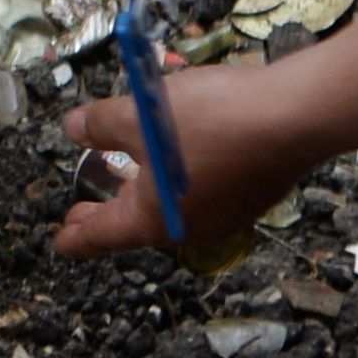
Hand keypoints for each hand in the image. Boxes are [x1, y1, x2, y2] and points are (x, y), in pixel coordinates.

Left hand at [53, 52, 316, 259]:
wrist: (296, 115)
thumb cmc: (211, 119)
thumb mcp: (141, 114)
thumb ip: (101, 124)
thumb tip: (74, 128)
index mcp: (155, 221)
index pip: (102, 236)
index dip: (76, 237)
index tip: (61, 243)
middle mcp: (191, 229)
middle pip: (138, 224)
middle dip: (109, 212)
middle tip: (85, 209)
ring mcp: (228, 215)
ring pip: (173, 207)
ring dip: (146, 191)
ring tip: (130, 175)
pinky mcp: (254, 195)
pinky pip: (205, 192)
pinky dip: (181, 179)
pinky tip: (181, 154)